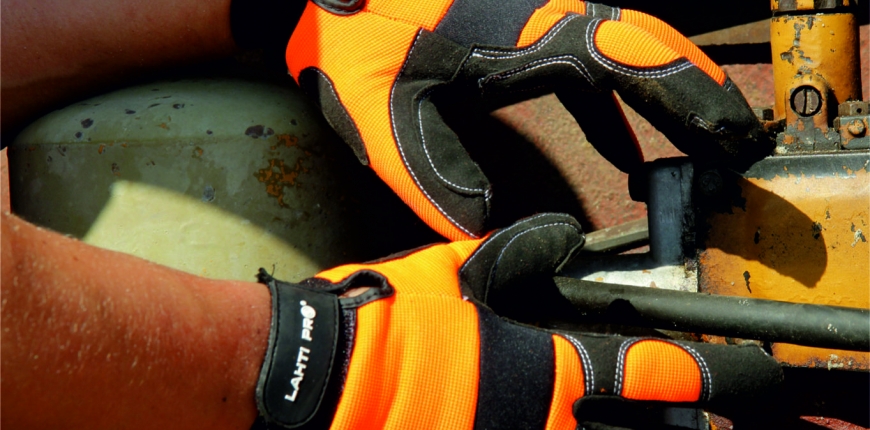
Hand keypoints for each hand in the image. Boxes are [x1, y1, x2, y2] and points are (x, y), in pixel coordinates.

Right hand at [252, 214, 781, 429]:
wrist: (319, 383)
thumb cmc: (387, 324)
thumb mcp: (452, 274)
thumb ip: (517, 254)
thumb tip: (561, 237)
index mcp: (544, 367)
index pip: (648, 374)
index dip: (702, 377)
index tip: (739, 378)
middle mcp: (545, 422)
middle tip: (707, 424)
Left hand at [285, 0, 767, 239]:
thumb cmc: (350, 38)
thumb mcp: (387, 116)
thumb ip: (437, 177)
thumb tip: (489, 233)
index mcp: (524, 30)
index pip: (627, 58)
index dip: (686, 96)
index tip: (728, 131)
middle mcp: (543, 14)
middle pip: (644, 47)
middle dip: (695, 95)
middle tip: (737, 145)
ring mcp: (534, 14)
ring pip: (622, 51)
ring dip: (662, 98)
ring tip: (699, 148)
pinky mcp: (518, 25)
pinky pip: (585, 63)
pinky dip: (612, 104)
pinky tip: (621, 145)